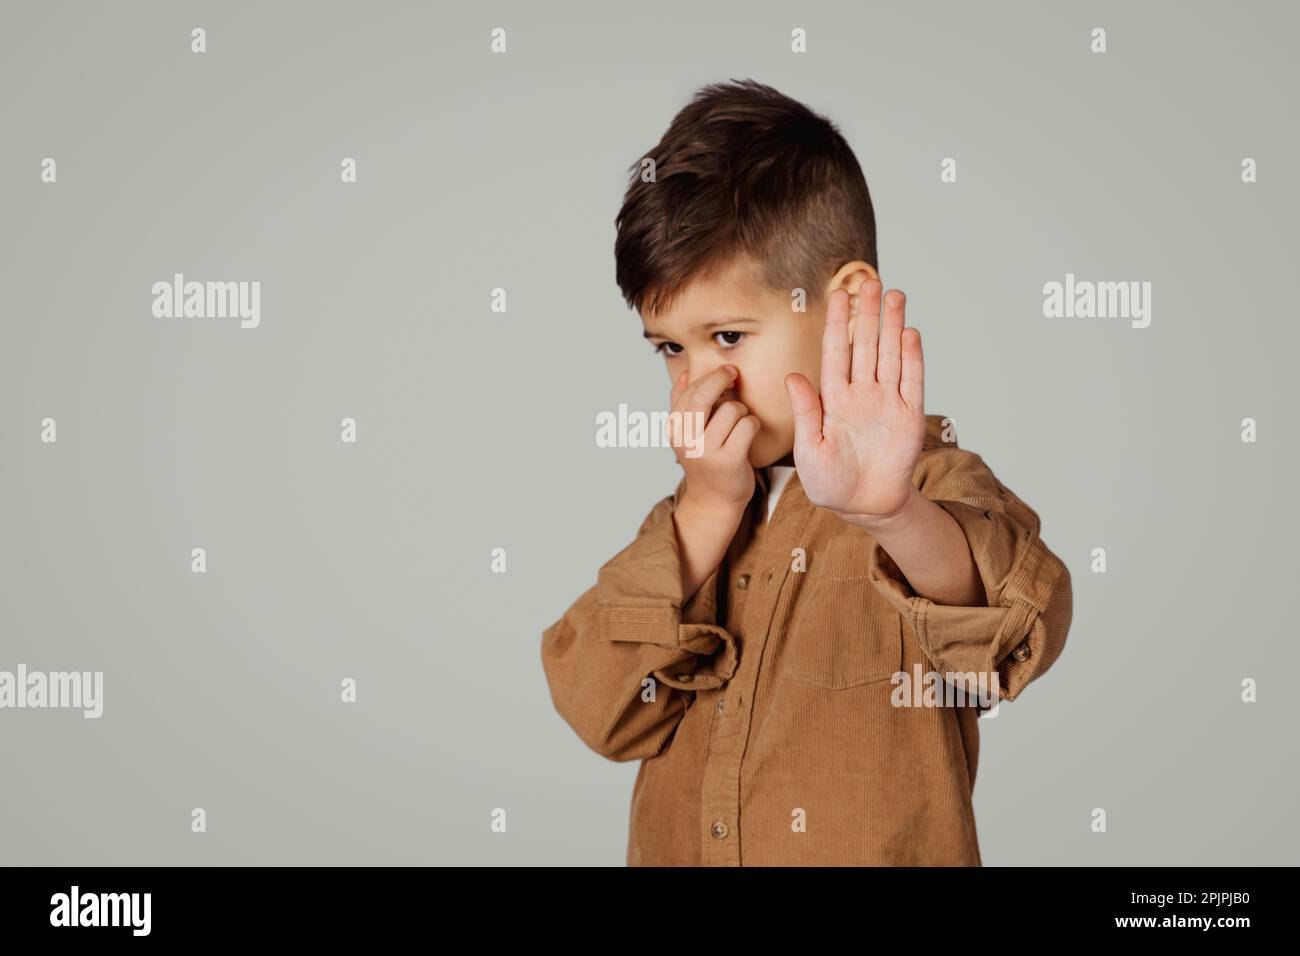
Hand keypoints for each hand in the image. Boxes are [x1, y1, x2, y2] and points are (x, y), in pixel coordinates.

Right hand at [667, 364, 758, 509]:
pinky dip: (753, 424)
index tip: (725, 372)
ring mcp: (707, 451)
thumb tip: (686, 373)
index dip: (709, 377)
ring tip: (740, 422)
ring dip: (742, 410)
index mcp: (674, 430)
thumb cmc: (705, 460)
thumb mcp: (686, 433)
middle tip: (734, 374)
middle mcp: (687, 440)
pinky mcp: (730, 460)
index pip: (689, 392)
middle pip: (704, 396)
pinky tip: (750, 432)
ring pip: (732, 409)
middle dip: (721, 378)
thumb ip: (682, 403)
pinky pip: (748, 424)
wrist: (714, 499)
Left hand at [783, 281, 925, 520]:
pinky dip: (911, 357)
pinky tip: (909, 333)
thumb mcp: (809, 448)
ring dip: (892, 326)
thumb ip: (805, 411)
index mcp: (832, 399)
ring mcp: (886, 402)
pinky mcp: (908, 415)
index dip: (837, 324)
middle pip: (864, 346)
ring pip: (888, 355)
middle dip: (867, 314)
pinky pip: (911, 381)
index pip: (834, 353)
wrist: (863, 506)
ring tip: (895, 295)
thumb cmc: (829, 481)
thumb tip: (792, 376)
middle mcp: (859, 393)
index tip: (838, 295)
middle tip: (870, 282)